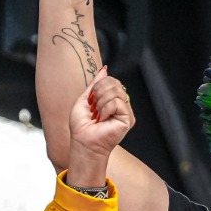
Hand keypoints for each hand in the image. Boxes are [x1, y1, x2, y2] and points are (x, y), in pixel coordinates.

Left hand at [64, 68, 133, 187]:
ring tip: (98, 115)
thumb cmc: (82, 126)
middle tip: (94, 109)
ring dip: (101, 102)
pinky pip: (117, 102)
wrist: (83, 142)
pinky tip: (103, 119)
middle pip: (114, 82)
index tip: (91, 102)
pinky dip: (105, 109)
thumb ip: (95, 84)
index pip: (110, 80)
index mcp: (111, 99)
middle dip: (99, 93)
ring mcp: (125, 111)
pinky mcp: (128, 117)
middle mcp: (120, 104)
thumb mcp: (85, 99)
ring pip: (116, 91)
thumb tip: (104, 69)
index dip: (98, 86)